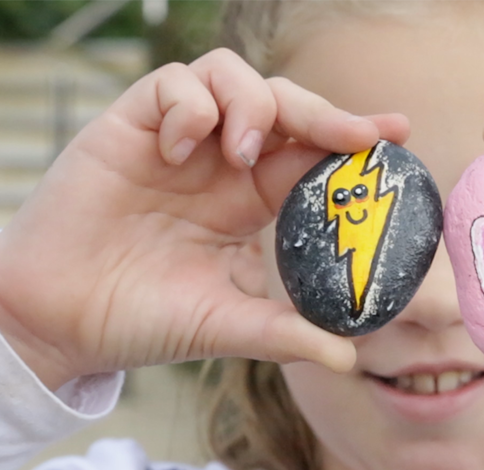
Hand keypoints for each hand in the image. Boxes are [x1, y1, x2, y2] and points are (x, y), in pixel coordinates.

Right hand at [0, 48, 408, 389]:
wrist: (64, 322)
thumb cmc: (146, 319)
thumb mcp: (227, 326)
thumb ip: (285, 334)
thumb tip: (350, 356)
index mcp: (254, 201)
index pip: (312, 155)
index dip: (353, 140)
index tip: (398, 134)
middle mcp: (223, 164)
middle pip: (285, 106)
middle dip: (324, 112)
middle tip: (356, 134)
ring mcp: (179, 141)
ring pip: (232, 77)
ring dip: (254, 104)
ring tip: (244, 153)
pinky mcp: (131, 127)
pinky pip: (172, 84)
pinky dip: (189, 106)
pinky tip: (179, 150)